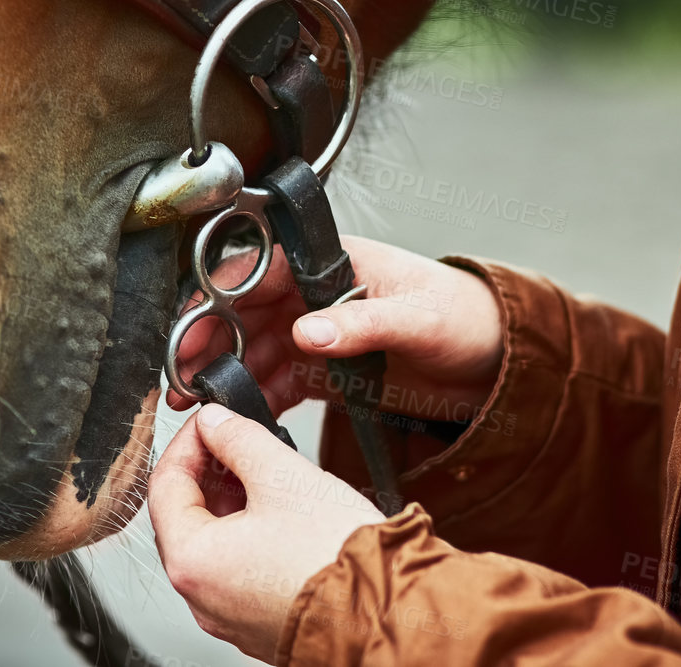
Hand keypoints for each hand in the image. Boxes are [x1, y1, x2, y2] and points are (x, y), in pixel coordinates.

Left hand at [149, 402, 383, 661]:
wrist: (386, 613)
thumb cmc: (337, 558)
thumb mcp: (284, 476)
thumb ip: (239, 439)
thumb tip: (216, 422)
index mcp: (193, 562)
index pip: (164, 485)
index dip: (188, 442)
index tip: (210, 422)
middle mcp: (202, 597)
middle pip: (184, 517)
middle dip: (210, 472)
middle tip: (237, 442)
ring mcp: (229, 615)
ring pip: (214, 545)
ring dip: (232, 503)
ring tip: (267, 474)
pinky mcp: (259, 622)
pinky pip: (239, 571)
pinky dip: (250, 535)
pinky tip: (282, 514)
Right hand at [166, 236, 505, 422]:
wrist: (497, 357)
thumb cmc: (466, 316)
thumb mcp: (421, 318)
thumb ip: (364, 324)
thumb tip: (307, 332)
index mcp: (334, 261)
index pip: (259, 270)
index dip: (218, 298)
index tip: (192, 330)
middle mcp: (318, 293)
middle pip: (245, 313)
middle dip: (209, 344)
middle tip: (183, 380)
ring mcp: (319, 331)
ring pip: (255, 349)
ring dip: (226, 376)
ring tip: (198, 408)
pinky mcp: (326, 368)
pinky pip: (280, 380)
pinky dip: (257, 397)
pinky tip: (240, 417)